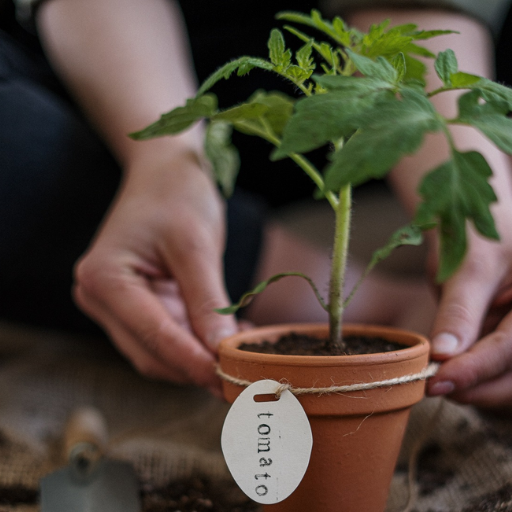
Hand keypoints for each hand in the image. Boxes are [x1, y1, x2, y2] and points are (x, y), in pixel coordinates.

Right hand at [73, 147, 236, 394]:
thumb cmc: (176, 194)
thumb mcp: (196, 245)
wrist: (164, 172)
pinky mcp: (135, 306)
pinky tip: (228, 336)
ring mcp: (115, 305)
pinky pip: (166, 337)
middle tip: (243, 376)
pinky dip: (196, 344)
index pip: (153, 335)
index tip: (230, 380)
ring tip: (241, 352)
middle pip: (151, 352)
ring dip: (199, 359)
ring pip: (158, 352)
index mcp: (104, 278)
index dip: (194, 362)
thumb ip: (207, 301)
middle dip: (196, 367)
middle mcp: (99, 297)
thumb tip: (222, 352)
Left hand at [427, 210, 511, 411]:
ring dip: (476, 386)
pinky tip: (450, 372)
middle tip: (433, 386)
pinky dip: (474, 376)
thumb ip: (459, 311)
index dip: (475, 370)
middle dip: (477, 386)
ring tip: (438, 378)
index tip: (437, 382)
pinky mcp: (511, 337)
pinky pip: (499, 367)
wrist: (473, 218)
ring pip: (510, 378)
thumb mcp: (468, 266)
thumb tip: (442, 356)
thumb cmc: (475, 231)